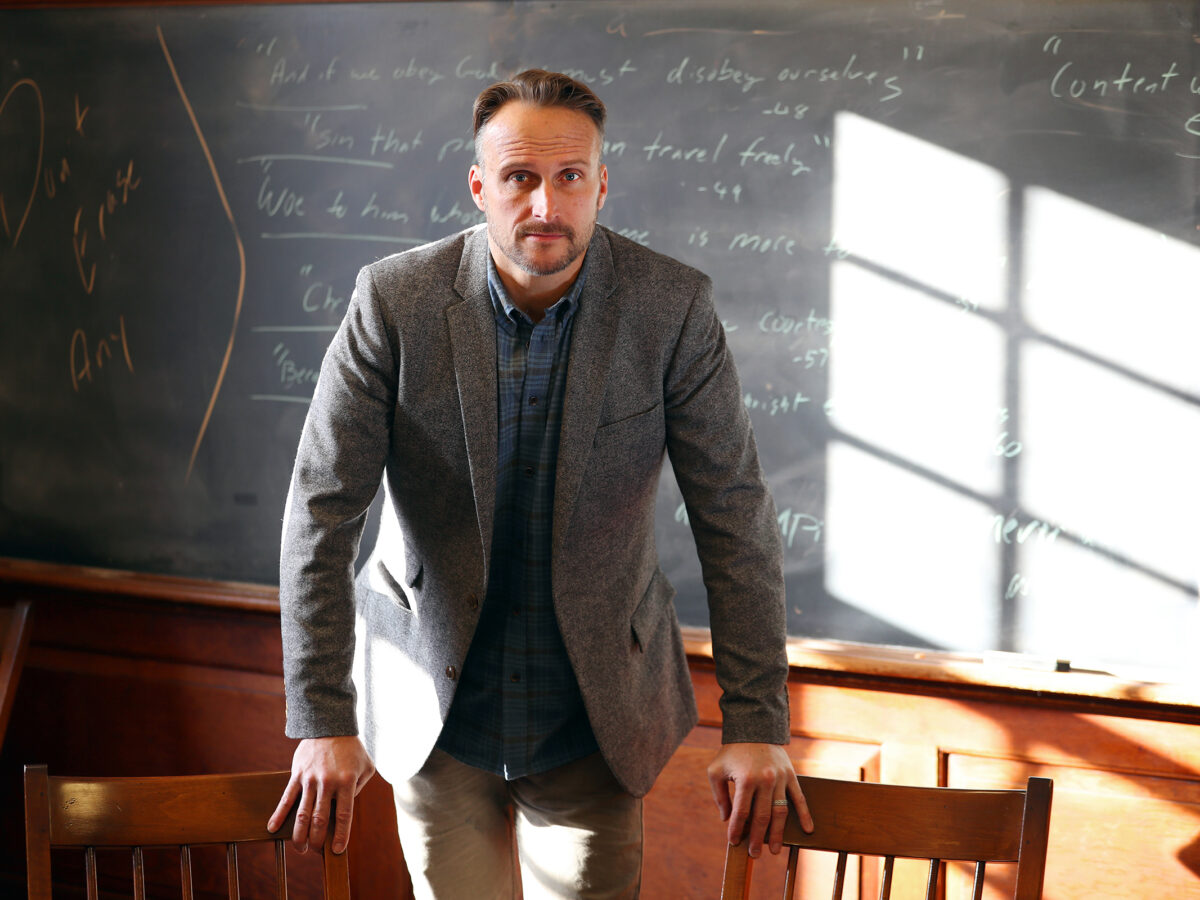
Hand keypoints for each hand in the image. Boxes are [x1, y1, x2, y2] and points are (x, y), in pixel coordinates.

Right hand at [268, 736, 375, 853]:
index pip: (343, 815)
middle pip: (320, 819)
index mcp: (347, 782)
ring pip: (302, 813)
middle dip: (316, 840)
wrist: (330, 725)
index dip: (340, 835)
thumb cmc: (352, 749)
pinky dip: (279, 815)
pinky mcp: (297, 774)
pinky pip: (287, 798)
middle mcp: (328, 782)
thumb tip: (345, 809)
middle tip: (314, 852)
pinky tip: (272, 828)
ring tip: (300, 849)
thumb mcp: (366, 767)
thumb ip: (359, 789)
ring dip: (299, 834)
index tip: (336, 850)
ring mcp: (310, 779)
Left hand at [707, 742, 812, 857]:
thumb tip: (726, 818)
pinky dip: (804, 815)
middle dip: (757, 838)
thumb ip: (720, 795)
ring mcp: (780, 778)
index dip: (736, 829)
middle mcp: (765, 780)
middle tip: (754, 855)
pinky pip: (799, 798)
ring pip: (780, 811)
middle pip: (761, 817)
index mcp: (745, 779)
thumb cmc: (732, 751)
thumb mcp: (717, 769)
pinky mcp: (791, 775)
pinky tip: (808, 830)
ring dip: (778, 833)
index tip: (733, 842)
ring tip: (775, 850)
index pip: (741, 812)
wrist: (754, 727)